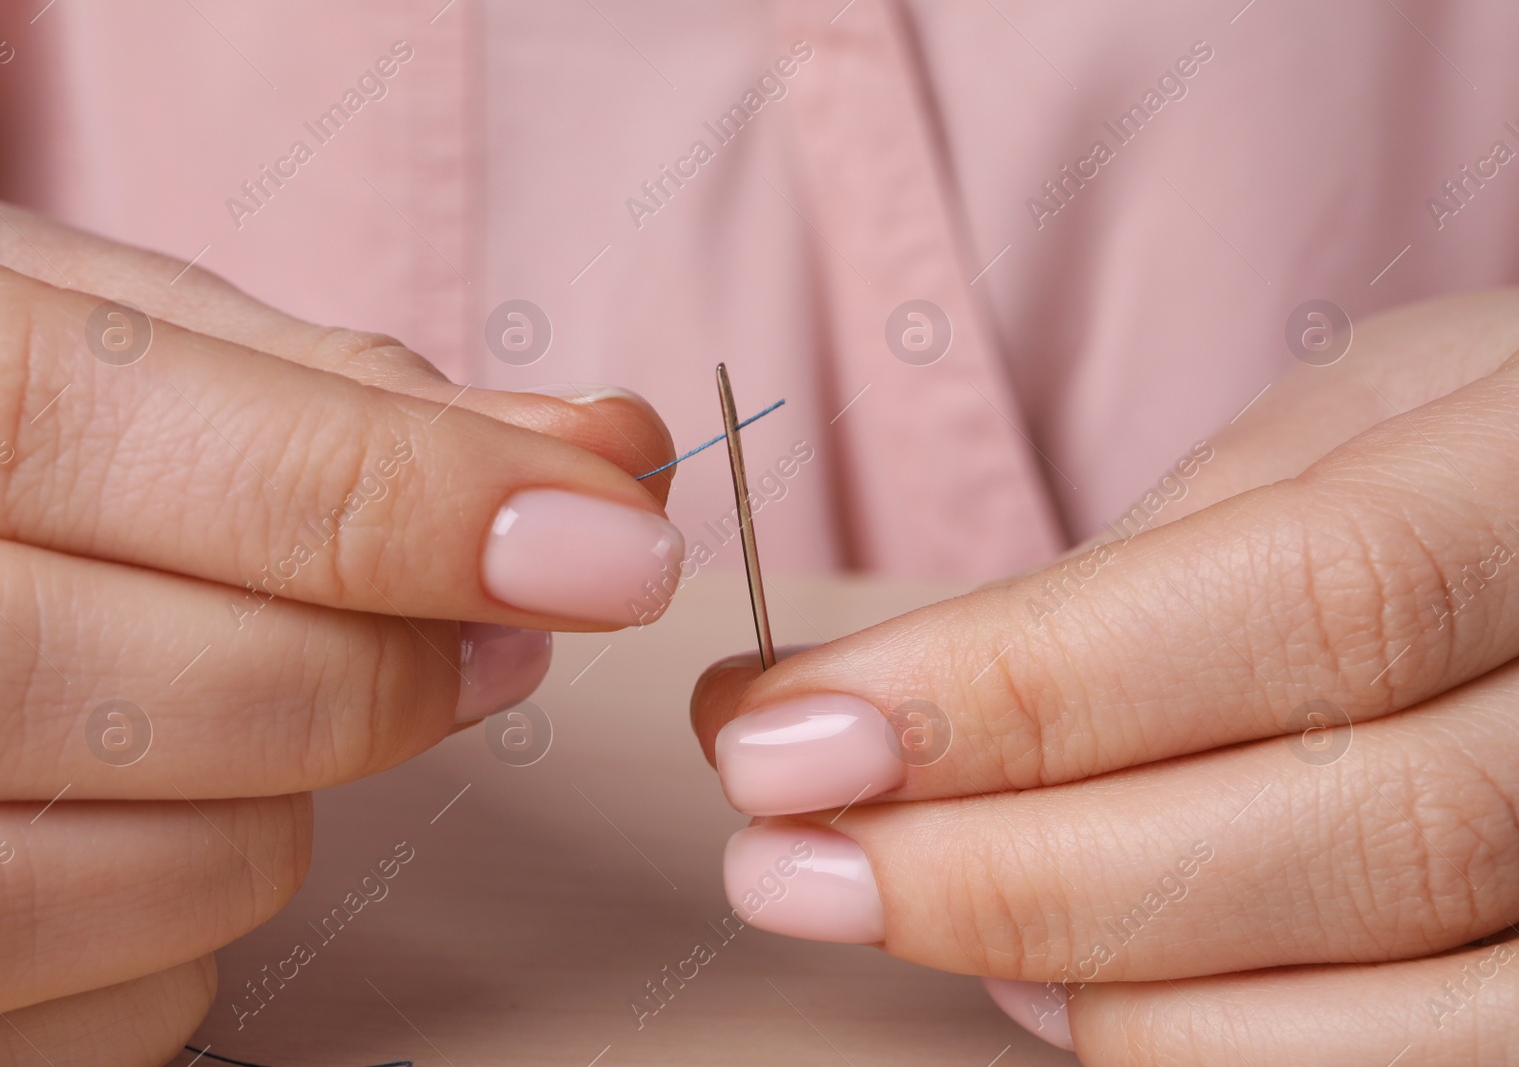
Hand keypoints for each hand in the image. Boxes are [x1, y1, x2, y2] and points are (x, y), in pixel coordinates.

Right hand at [0, 188, 681, 1064]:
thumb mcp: (90, 330)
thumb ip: (333, 396)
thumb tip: (601, 460)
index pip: (72, 424)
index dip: (381, 493)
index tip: (612, 537)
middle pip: (102, 677)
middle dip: (377, 663)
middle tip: (507, 628)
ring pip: (135, 870)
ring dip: (292, 795)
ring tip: (273, 700)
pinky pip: (116, 1013)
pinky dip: (202, 919)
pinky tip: (152, 814)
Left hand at [691, 290, 1518, 1064]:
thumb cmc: (1453, 446)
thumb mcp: (1326, 432)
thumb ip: (1143, 576)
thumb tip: (891, 715)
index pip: (1312, 602)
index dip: (1026, 690)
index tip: (784, 734)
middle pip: (1355, 831)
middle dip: (1013, 867)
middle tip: (787, 860)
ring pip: (1398, 998)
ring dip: (1096, 982)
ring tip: (896, 910)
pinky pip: (1431, 1066)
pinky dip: (1214, 1049)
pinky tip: (1063, 995)